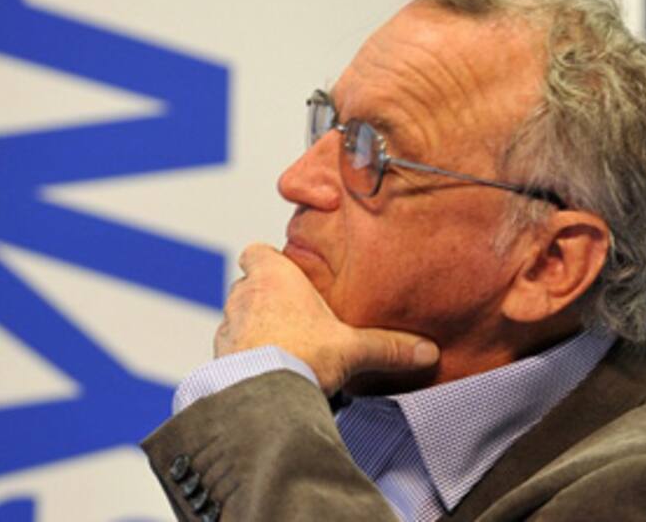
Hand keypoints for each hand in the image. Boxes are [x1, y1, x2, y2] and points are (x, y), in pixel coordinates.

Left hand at [216, 243, 439, 395]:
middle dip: (267, 298)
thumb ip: (388, 347)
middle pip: (250, 285)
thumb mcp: (353, 348)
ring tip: (282, 347)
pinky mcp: (220, 356)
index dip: (269, 260)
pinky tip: (267, 371)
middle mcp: (244, 295)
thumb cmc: (299, 355)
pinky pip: (232, 349)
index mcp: (273, 276)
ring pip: (239, 317)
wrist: (262, 395)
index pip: (257, 251)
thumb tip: (425, 351)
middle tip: (294, 315)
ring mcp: (228, 326)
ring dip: (254, 328)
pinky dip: (245, 356)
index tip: (287, 272)